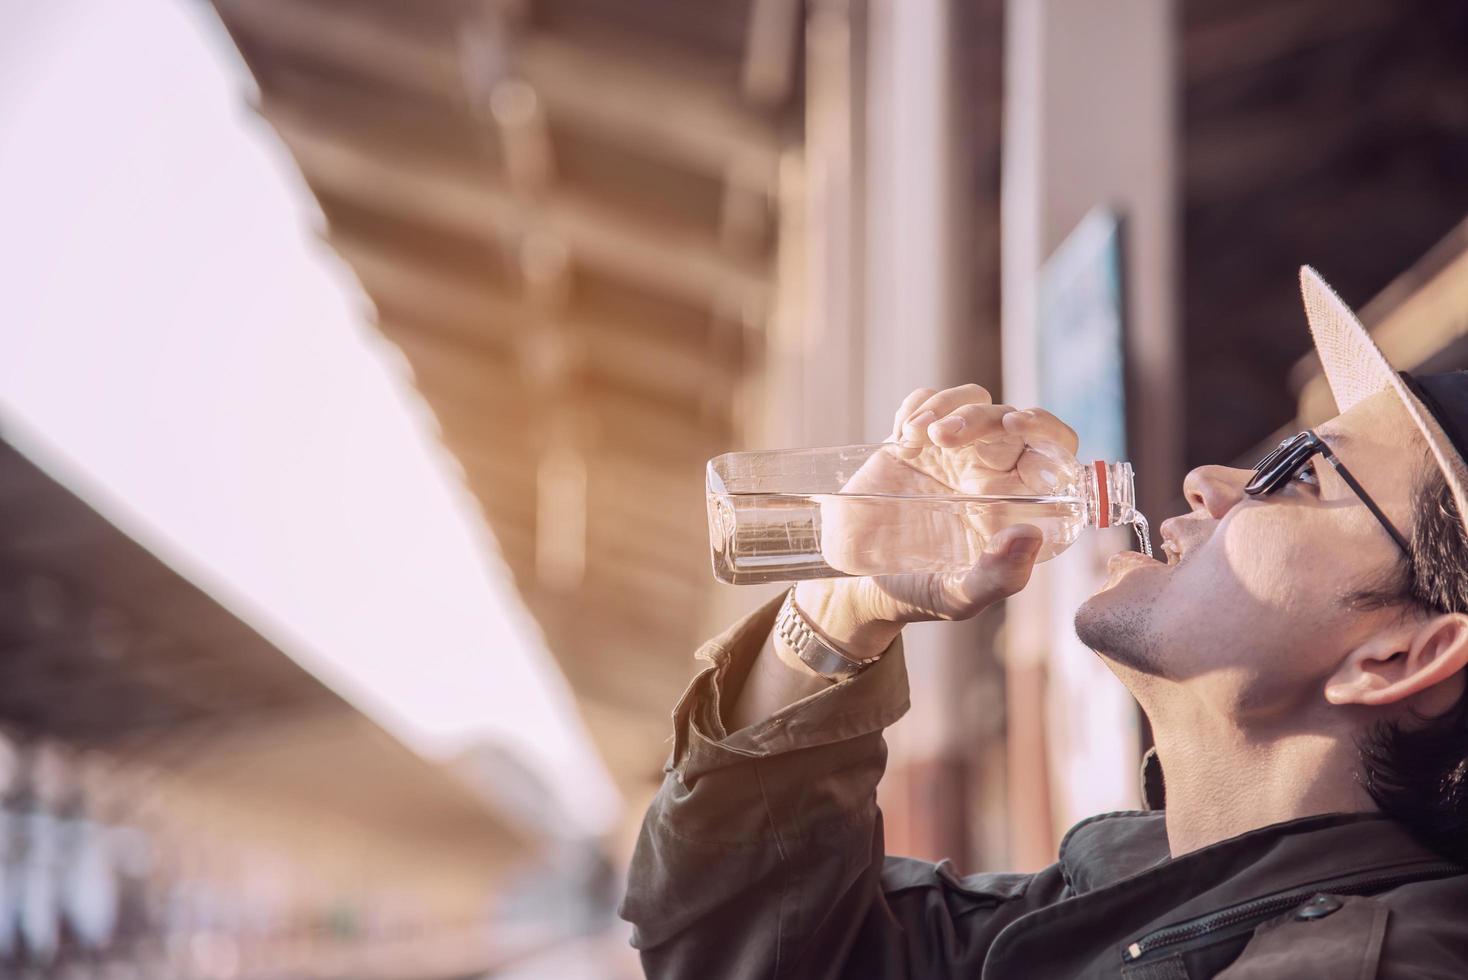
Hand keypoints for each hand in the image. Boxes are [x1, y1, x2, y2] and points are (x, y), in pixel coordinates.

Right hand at [795, 384, 1078, 658]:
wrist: (857, 583)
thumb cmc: (918, 595)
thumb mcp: (959, 596)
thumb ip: (999, 575)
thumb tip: (1030, 535)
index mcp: (1013, 503)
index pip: (1053, 450)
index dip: (1046, 430)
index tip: (1018, 426)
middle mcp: (988, 472)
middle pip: (1008, 417)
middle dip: (981, 417)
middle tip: (946, 435)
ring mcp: (950, 454)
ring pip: (971, 400)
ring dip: (948, 405)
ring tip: (918, 435)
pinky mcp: (912, 443)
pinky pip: (926, 402)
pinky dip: (917, 405)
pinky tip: (904, 435)